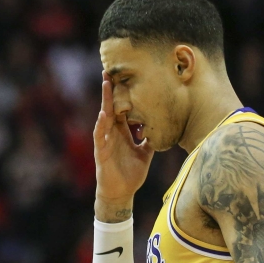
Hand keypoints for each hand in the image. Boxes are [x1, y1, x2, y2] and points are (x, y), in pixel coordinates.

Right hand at [93, 71, 153, 220]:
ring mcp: (105, 142)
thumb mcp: (146, 153)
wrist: (121, 193)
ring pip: (103, 117)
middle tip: (108, 70)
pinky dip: (100, 125)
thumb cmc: (131, 174)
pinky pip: (99, 136)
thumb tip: (163, 127)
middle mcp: (112, 134)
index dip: (122, 93)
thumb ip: (151, 139)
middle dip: (109, 89)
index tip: (124, 76)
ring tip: (105, 84)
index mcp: (122, 132)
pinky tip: (103, 115)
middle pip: (110, 107)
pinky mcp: (101, 152)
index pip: (121, 108)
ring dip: (104, 100)